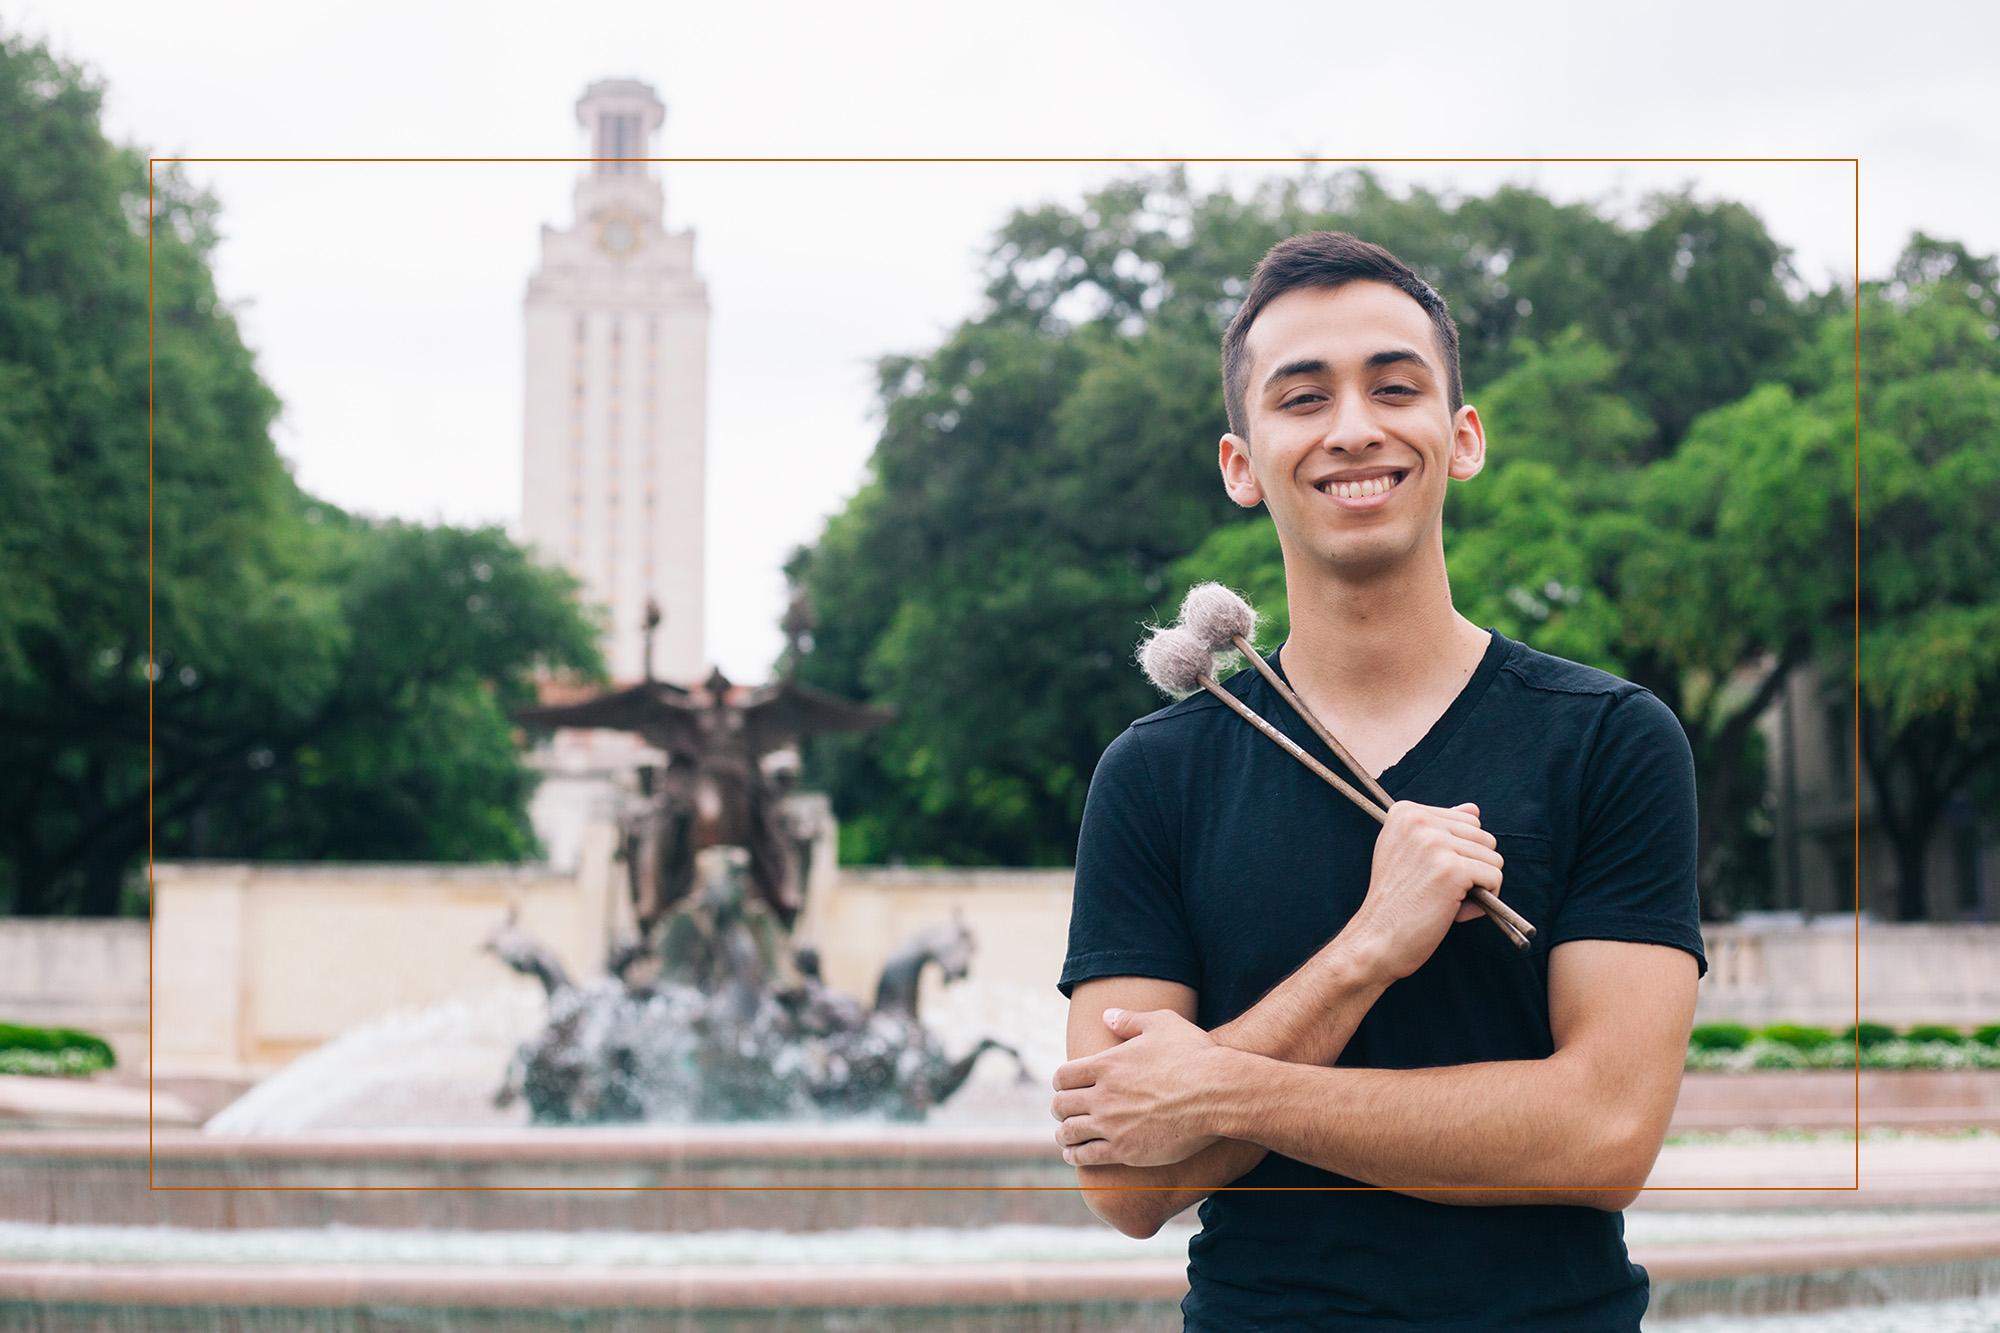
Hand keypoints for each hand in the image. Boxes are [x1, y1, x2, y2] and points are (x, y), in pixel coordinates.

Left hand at [1050, 1008, 1230, 1167]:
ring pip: (1070, 1133)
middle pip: (1061, 1105)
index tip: (1064, 1087)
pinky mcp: (1125, 1150)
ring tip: (1066, 1138)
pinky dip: (1077, 1157)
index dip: (1060, 1082)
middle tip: (1064, 1112)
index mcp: (1106, 1064)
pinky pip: (1088, 1157)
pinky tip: (1077, 1156)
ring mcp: (1112, 1124)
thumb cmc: (1194, 1055)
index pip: (1063, 1076)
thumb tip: (1107, 1015)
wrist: (1218, 1093)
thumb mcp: (1163, 1024)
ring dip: (1064, 1135)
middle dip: (1060, 1108)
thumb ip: (1130, 1020)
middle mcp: (1103, 1095)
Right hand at [1346, 800, 1503, 981]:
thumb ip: (1441, 829)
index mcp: (1405, 812)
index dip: (1459, 854)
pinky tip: (1456, 910)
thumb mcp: (1409, 854)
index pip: (1467, 821)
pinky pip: (1494, 877)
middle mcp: (1418, 820)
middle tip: (1440, 891)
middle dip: (1473, 868)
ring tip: (1446, 901)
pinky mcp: (1451, 869)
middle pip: (1483, 837)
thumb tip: (1474, 809)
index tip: (1431, 873)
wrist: (1376, 940)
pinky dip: (1486, 899)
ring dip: (1479, 885)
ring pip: (1492, 858)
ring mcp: (1434, 843)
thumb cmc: (1396, 902)